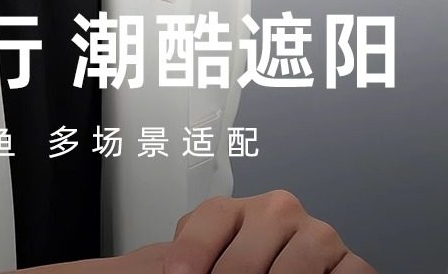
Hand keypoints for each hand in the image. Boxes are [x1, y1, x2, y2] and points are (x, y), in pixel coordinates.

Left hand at [160, 191, 377, 272]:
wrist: (269, 268)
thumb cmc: (230, 270)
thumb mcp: (196, 262)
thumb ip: (168, 261)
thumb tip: (123, 271)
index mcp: (236, 209)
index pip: (211, 221)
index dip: (191, 253)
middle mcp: (279, 213)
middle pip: (246, 259)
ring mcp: (319, 237)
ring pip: (294, 269)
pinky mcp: (353, 265)